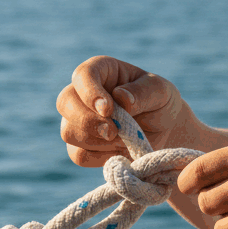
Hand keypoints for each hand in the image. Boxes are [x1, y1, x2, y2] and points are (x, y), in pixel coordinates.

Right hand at [57, 56, 192, 165]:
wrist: (162, 130)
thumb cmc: (159, 103)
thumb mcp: (160, 92)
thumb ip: (143, 92)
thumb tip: (120, 98)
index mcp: (100, 71)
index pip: (82, 75)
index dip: (90, 92)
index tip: (108, 109)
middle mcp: (81, 93)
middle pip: (65, 103)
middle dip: (87, 121)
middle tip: (114, 132)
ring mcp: (76, 120)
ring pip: (69, 132)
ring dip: (98, 141)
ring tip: (125, 140)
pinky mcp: (80, 146)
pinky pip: (79, 155)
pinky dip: (101, 158)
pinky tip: (119, 151)